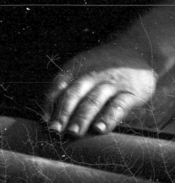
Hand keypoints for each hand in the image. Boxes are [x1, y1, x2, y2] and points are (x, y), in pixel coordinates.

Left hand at [43, 42, 167, 137]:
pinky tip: (100, 129)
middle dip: (63, 113)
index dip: (50, 105)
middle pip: (74, 94)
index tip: (46, 122)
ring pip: (93, 100)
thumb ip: (67, 87)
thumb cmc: (101, 67)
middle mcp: (91, 75)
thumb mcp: (81, 69)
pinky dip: (108, 118)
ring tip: (74, 132)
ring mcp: (111, 83)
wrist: (135, 50)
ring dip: (82, 117)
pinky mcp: (131, 92)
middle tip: (56, 131)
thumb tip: (49, 116)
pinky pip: (118, 106)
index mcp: (75, 69)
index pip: (58, 87)